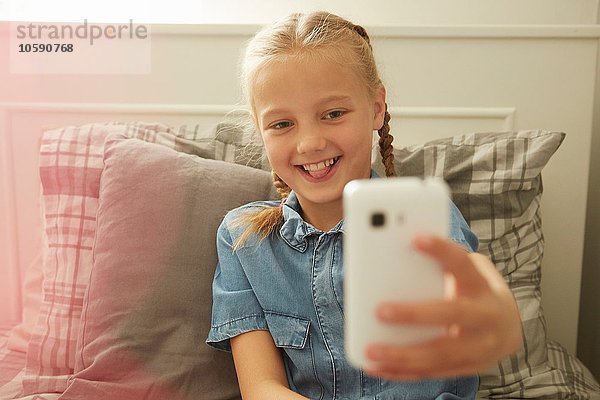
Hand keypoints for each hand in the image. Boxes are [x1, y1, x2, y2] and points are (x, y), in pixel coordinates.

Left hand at [364, 234, 522, 380]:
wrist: (507, 328)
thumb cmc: (471, 291)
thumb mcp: (463, 272)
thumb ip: (435, 266)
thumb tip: (386, 262)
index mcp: (482, 286)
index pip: (462, 264)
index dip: (442, 250)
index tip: (416, 238)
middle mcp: (486, 317)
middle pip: (451, 314)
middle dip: (414, 314)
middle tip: (379, 311)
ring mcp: (480, 348)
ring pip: (439, 354)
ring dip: (401, 355)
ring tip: (370, 350)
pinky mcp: (467, 368)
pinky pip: (431, 373)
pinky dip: (401, 372)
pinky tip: (374, 367)